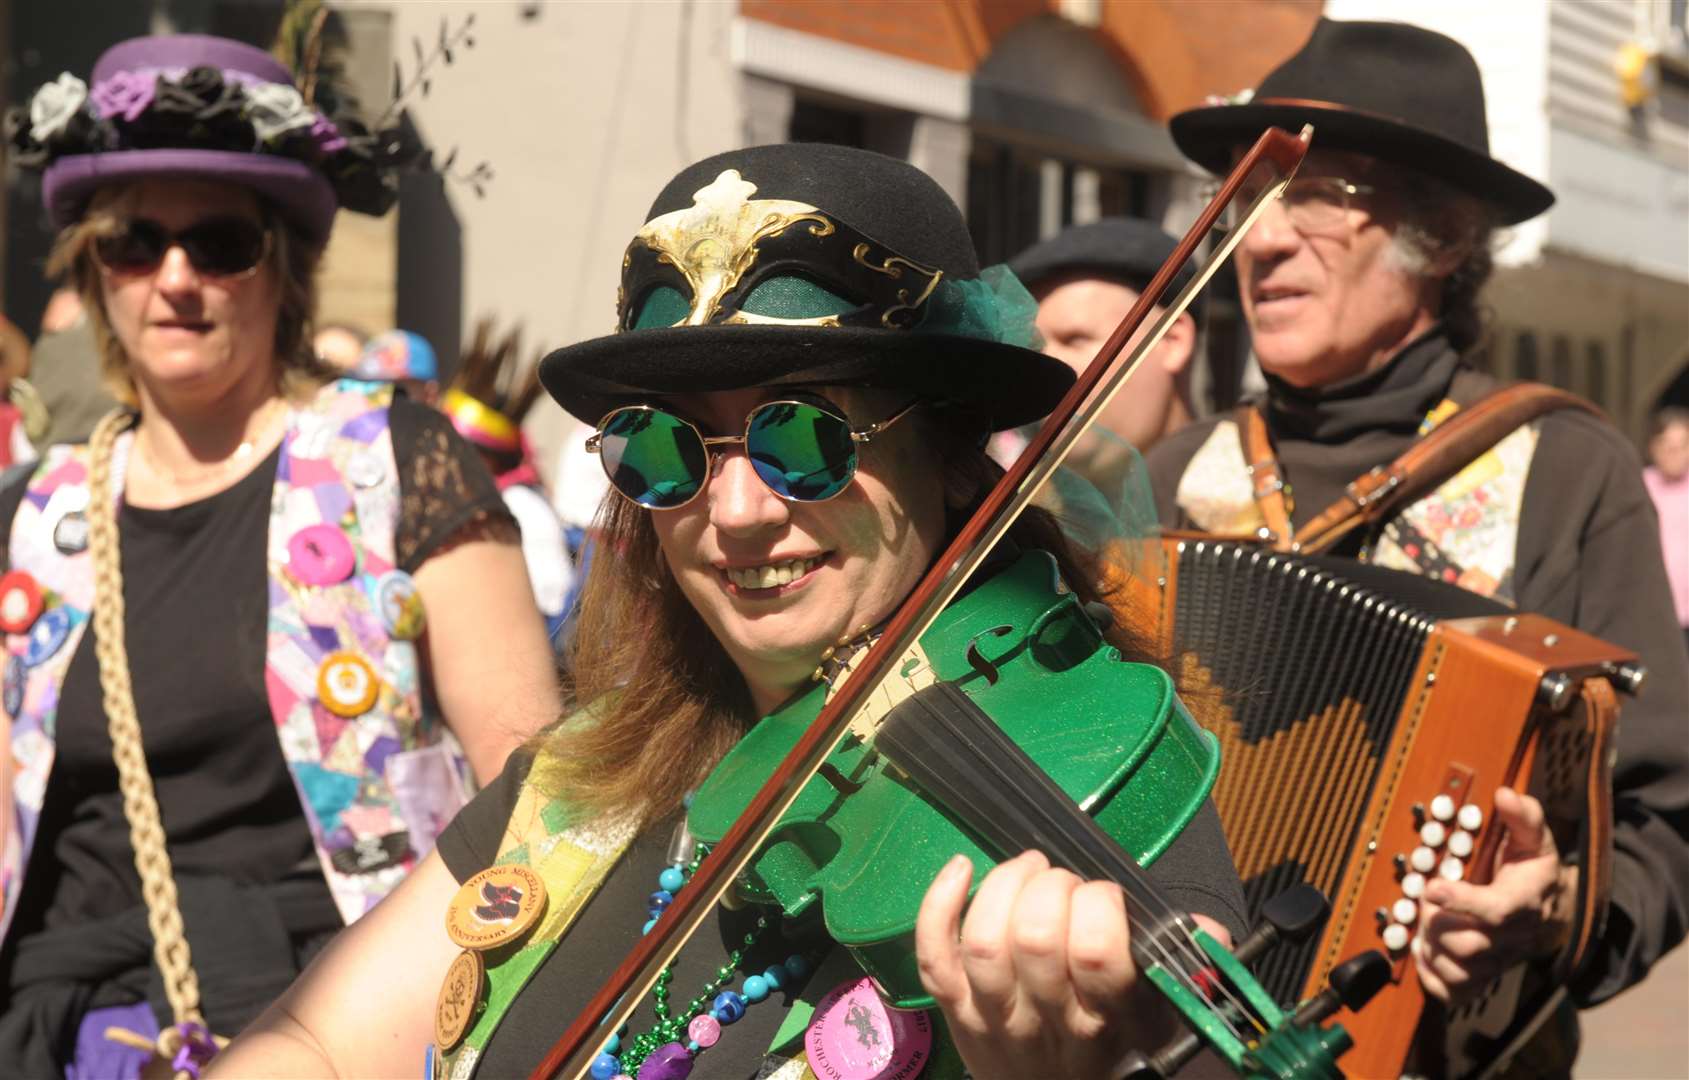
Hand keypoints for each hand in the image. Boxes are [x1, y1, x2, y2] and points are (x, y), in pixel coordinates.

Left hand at [914, 850, 1224, 1079]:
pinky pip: (934, 955)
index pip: (1094, 951)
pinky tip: (962, 870)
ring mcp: (994, 1017)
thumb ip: (1190, 968)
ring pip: (984, 942)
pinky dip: (939, 904)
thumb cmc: (1115, 1048)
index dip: (1099, 904)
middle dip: (1052, 888)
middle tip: (1065, 883)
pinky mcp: (954, 1011)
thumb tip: (1206, 929)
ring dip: (1004, 886)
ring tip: (1029, 870)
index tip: (1106, 895)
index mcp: (1106, 1019)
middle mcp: (1047, 1020)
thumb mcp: (1164, 1018)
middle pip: (1034, 937)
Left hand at [1414, 787, 1573, 1005]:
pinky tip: (1423, 953)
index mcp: (1524, 902)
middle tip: (1423, 901)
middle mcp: (1512, 938)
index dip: (1462, 902)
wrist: (1550, 913)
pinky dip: (1433, 978)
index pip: (1496, 911)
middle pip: (1469, 945)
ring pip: (1460, 970)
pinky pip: (1457, 991)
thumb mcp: (1534, 838)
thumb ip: (1523, 816)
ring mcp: (1498, 961)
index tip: (1431, 887)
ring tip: (1423, 924)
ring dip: (1431, 950)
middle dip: (1437, 924)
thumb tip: (1506, 794)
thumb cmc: (1532, 871)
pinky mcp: (1485, 976)